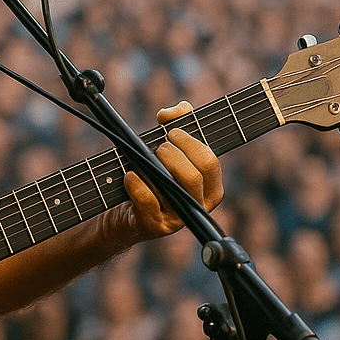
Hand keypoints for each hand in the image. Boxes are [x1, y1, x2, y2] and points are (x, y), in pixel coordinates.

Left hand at [102, 101, 223, 249]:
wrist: (129, 211)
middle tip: (160, 147)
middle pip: (193, 175)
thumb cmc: (154, 174)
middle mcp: (197, 206)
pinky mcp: (154, 226)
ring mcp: (177, 219)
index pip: (209, 162)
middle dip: (173, 154)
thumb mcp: (170, 147)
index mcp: (210, 188)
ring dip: (156, 166)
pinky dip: (137, 185)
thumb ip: (178, 121)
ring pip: (172, 188)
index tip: (172, 133)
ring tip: (145, 159)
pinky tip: (130, 175)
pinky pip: (148, 203)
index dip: (190, 143)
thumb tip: (171, 113)